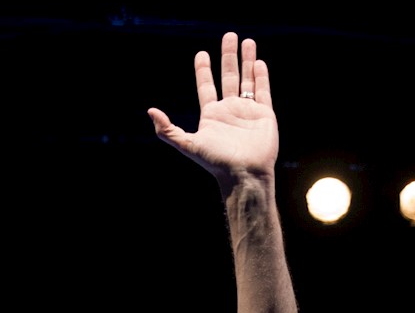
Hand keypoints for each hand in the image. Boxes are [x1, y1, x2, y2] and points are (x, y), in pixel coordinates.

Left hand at [148, 32, 278, 186]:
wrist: (244, 175)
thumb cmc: (216, 162)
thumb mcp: (188, 145)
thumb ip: (168, 130)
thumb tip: (150, 111)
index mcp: (211, 115)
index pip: (205, 86)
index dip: (203, 69)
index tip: (202, 53)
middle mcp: (229, 110)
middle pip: (228, 76)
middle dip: (228, 56)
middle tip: (229, 36)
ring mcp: (247, 111)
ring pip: (247, 79)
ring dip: (247, 60)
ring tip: (247, 41)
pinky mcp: (264, 115)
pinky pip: (263, 91)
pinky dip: (261, 77)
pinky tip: (259, 62)